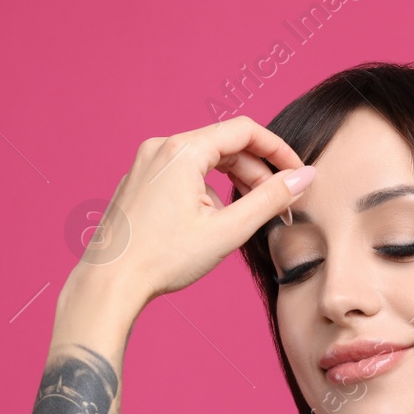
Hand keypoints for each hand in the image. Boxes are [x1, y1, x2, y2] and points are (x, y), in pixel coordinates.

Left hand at [75, 116, 315, 306]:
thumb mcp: (227, 230)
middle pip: (225, 145)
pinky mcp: (139, 181)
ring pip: (204, 160)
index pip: (245, 131)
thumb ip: (269, 200)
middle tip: (278, 205)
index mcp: (183, 150)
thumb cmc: (162, 258)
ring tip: (246, 217)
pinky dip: (206, 190)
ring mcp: (146, 163)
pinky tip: (210, 223)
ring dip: (233, 183)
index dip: (278, 150)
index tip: (298, 174)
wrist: (109, 283)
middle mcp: (161, 147)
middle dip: (257, 172)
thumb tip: (303, 178)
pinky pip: (183, 173)